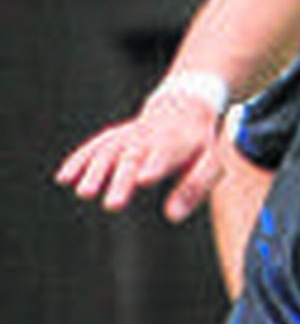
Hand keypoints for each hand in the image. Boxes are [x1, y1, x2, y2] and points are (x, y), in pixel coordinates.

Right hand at [56, 89, 224, 224]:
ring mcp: (130, 135)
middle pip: (134, 158)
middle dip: (121, 181)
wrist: (183, 106)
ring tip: (85, 194)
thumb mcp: (211, 163)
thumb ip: (195, 187)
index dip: (155, 166)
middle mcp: (150, 137)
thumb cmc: (199, 144)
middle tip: (113, 206)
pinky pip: (95, 146)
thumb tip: (172, 216)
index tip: (143, 180)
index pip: (165, 154)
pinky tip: (64, 178)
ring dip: (96, 171)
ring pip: (110, 151)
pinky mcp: (115, 136)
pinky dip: (79, 160)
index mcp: (178, 143)